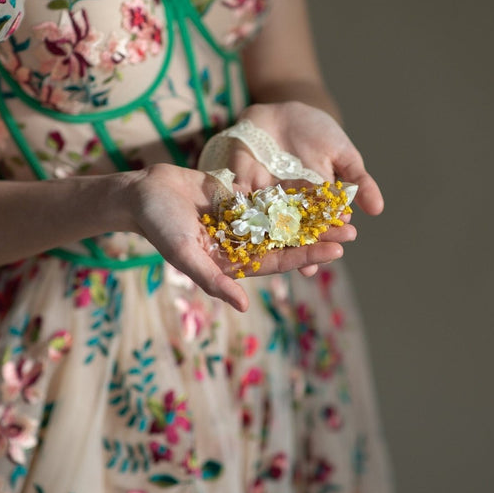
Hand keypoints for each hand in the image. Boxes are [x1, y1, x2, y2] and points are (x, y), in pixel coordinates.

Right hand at [124, 163, 346, 311]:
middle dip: (318, 237)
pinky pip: (271, 196)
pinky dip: (293, 193)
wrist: (142, 193)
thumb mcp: (184, 254)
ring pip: (284, 219)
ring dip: (311, 216)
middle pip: (287, 242)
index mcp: (232, 263)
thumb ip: (212, 279)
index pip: (277, 263)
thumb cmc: (159, 227)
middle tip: (351, 232)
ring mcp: (241, 221)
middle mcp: (241, 244)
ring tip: (341, 210)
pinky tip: (317, 187)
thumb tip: (241, 305)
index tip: (335, 251)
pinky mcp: (238, 198)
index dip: (306, 257)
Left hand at [226, 101, 383, 274]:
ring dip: (270, 237)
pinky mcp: (239, 180)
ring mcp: (262, 195)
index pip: (322, 224)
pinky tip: (239, 220)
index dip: (329, 236)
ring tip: (279, 252)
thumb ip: (358, 181)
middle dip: (303, 245)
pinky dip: (236, 206)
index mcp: (312, 202)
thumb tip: (378, 209)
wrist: (285, 109)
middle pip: (293, 229)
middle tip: (312, 262)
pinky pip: (236, 196)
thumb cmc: (318, 132)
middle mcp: (286, 205)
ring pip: (265, 220)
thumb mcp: (343, 154)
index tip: (340, 247)